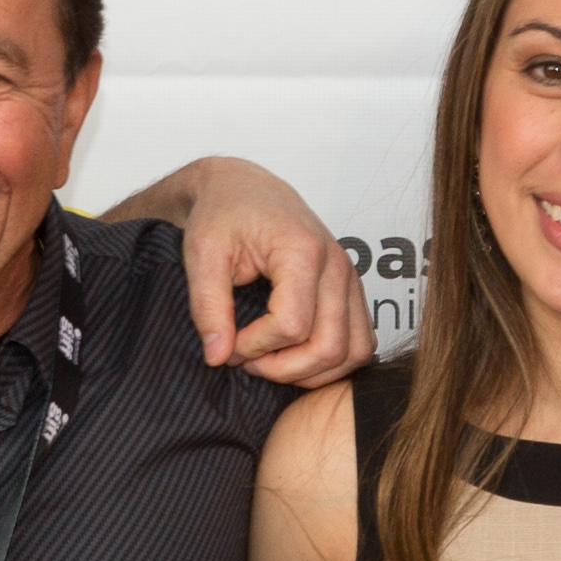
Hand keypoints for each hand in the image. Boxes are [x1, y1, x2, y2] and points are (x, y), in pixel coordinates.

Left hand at [162, 160, 373, 382]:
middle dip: (283, 368)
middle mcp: (337, 265)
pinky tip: (293, 356)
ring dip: (311, 372)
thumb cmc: (223, 213)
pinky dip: (331, 362)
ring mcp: (350, 279)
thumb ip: (208, 305)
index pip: (292, 326)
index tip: (228, 343)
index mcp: (302, 250)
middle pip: (329, 346)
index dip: (256, 347)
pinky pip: (358, 344)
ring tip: (270, 362)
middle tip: (248, 361)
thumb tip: (218, 356)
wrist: (244, 188)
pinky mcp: (352, 291)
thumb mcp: (202, 254)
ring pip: (353, 352)